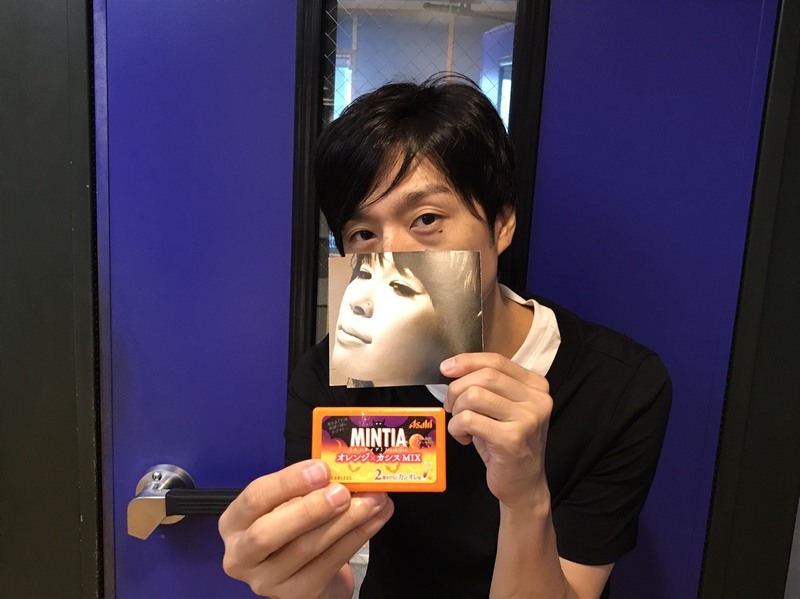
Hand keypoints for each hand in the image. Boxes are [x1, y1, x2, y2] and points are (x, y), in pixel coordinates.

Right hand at [218, 459, 393, 597]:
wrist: (307, 572)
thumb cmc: (294, 527)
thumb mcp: (288, 503)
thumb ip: (304, 486)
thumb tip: (339, 464)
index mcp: (235, 522)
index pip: (255, 498)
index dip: (288, 482)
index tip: (322, 468)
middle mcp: (242, 556)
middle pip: (269, 533)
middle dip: (310, 509)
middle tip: (343, 492)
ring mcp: (268, 581)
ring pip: (306, 549)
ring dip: (346, 521)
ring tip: (373, 500)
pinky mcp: (297, 595)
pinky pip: (330, 563)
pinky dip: (358, 537)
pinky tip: (377, 517)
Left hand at [441, 353, 551, 506]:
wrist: (523, 484)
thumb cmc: (506, 443)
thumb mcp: (501, 408)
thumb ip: (487, 385)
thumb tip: (452, 367)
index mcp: (536, 385)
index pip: (496, 361)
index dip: (467, 361)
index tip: (446, 367)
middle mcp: (537, 399)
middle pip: (484, 376)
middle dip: (457, 389)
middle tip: (452, 407)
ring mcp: (527, 419)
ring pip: (474, 396)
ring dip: (457, 411)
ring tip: (461, 425)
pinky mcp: (512, 439)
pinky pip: (469, 420)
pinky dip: (457, 428)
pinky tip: (464, 438)